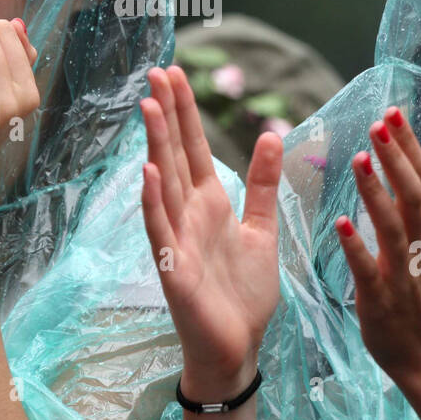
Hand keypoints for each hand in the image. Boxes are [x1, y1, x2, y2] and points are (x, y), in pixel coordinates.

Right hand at [140, 65, 282, 400]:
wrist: (236, 348)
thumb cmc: (243, 293)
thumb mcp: (262, 229)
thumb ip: (265, 185)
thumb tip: (272, 135)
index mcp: (210, 203)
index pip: (194, 148)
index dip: (185, 111)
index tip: (174, 73)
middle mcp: (188, 214)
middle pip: (175, 155)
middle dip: (167, 114)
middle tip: (156, 71)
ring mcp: (178, 239)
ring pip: (164, 184)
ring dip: (156, 146)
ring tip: (149, 107)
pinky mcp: (175, 269)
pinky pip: (162, 231)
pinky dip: (154, 202)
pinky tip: (148, 174)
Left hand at [336, 107, 420, 381]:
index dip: (409, 146)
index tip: (393, 112)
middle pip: (412, 195)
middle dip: (396, 157)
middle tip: (378, 122)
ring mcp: (402, 272)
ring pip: (392, 226)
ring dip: (376, 193)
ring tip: (358, 159)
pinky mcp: (381, 298)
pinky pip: (369, 269)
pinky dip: (357, 246)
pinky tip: (342, 223)